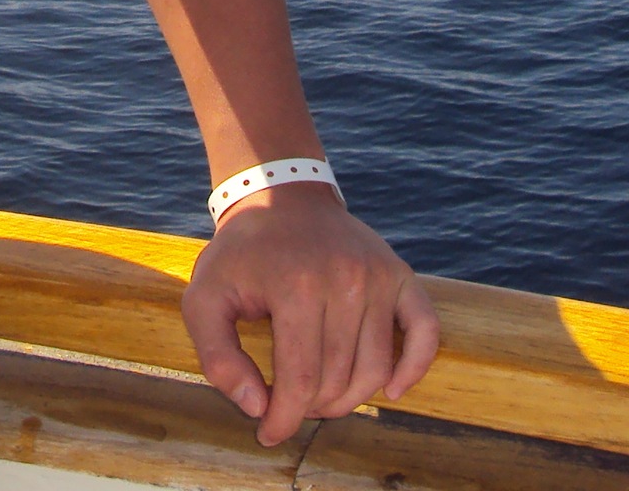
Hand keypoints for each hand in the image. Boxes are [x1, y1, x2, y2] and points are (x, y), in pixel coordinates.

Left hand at [180, 184, 441, 445]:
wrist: (281, 197)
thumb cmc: (241, 254)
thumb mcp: (204, 297)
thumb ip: (217, 357)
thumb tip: (255, 406)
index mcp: (296, 286)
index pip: (301, 380)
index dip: (284, 417)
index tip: (268, 431)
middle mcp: (345, 280)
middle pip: (339, 379)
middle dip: (312, 407)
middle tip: (291, 405)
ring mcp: (378, 275)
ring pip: (376, 368)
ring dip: (350, 397)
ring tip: (323, 398)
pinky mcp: (400, 274)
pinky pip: (424, 331)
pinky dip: (414, 367)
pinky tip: (391, 390)